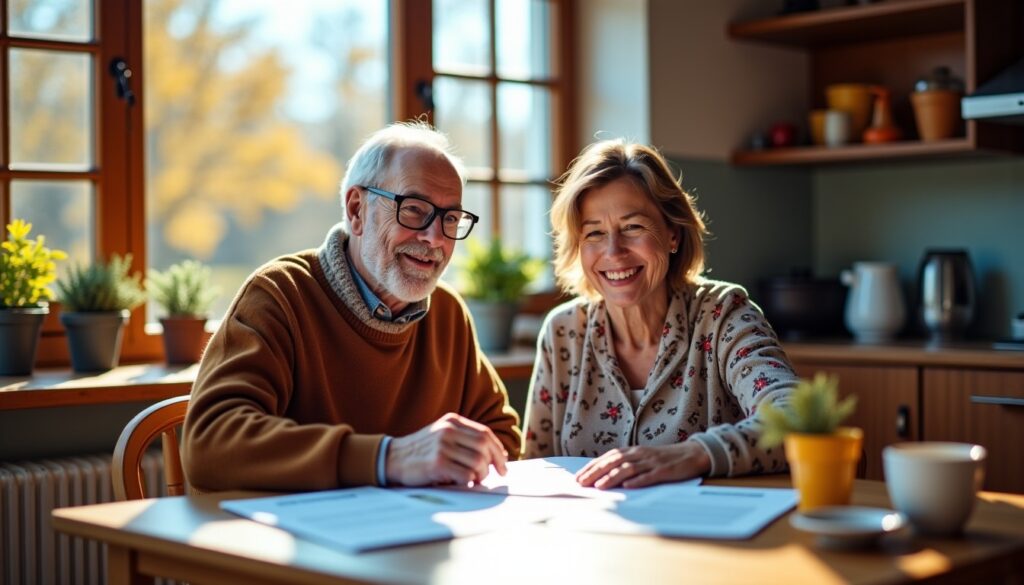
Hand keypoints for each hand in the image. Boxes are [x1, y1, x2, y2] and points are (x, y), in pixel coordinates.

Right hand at [385, 412, 507, 485]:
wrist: (391, 458)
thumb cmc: (421, 451)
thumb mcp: (442, 435)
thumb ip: (464, 439)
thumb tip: (496, 455)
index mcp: (452, 421)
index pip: (485, 433)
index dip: (498, 449)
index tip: (503, 462)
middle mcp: (448, 430)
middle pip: (485, 446)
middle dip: (495, 463)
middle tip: (495, 474)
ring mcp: (442, 446)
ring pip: (478, 461)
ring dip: (481, 474)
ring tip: (476, 480)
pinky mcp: (437, 463)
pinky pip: (465, 474)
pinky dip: (469, 481)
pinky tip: (464, 483)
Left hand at [575, 442, 710, 488]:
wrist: (692, 454)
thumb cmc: (664, 459)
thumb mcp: (643, 458)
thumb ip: (626, 464)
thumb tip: (605, 475)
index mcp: (633, 451)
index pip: (608, 457)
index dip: (592, 466)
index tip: (578, 476)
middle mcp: (640, 454)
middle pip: (614, 462)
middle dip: (596, 472)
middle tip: (581, 482)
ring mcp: (652, 462)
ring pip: (628, 468)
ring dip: (612, 477)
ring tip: (599, 486)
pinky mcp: (664, 470)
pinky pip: (649, 476)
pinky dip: (638, 481)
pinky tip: (628, 486)